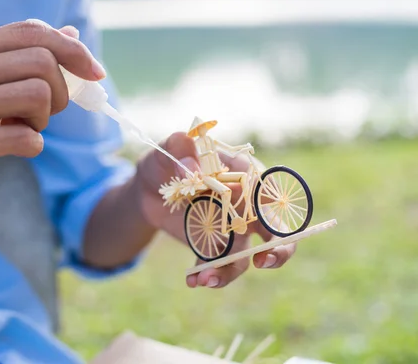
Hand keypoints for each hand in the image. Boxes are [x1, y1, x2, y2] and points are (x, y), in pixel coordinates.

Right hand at [0, 21, 104, 222]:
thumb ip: (20, 60)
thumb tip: (71, 35)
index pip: (29, 31)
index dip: (72, 50)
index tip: (95, 73)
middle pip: (41, 61)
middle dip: (62, 91)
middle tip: (45, 114)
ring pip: (38, 95)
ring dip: (46, 119)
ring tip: (27, 128)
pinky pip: (25, 138)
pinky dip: (34, 145)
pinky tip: (18, 147)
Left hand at [136, 133, 295, 288]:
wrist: (148, 188)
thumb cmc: (167, 161)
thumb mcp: (169, 148)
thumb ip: (180, 148)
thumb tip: (191, 169)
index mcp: (244, 174)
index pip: (269, 188)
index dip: (272, 204)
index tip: (259, 214)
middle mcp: (245, 204)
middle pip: (275, 230)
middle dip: (279, 248)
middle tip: (264, 261)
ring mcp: (231, 229)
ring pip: (244, 256)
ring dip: (229, 271)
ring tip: (205, 279)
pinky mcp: (213, 246)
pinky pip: (216, 265)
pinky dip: (206, 275)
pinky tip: (191, 280)